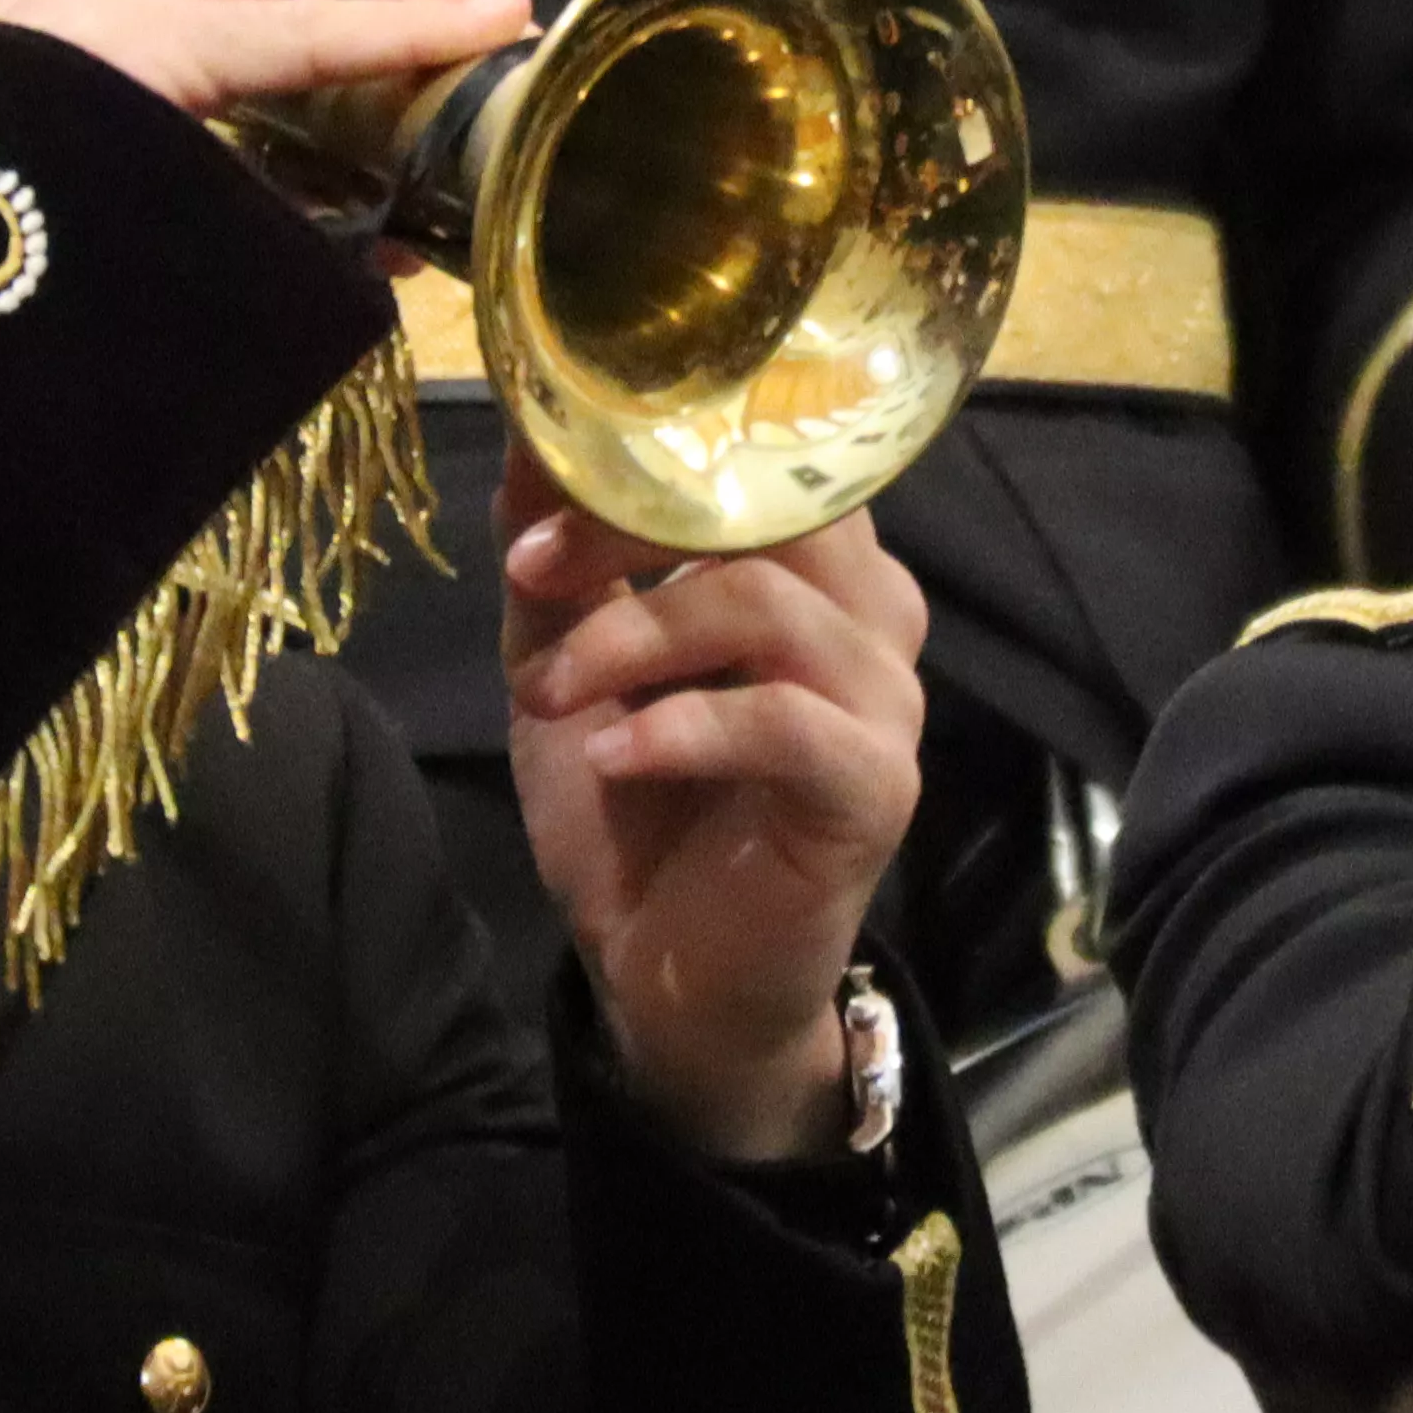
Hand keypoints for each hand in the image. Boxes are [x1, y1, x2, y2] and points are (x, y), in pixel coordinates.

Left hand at [499, 445, 928, 1161]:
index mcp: (814, 567)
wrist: (670, 976)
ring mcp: (884, 701)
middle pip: (772, 508)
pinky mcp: (875, 788)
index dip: (644, 449)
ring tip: (549, 690)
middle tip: (532, 569)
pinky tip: (612, 756)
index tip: (533, 497)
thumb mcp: (569, 663)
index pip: (758, 454)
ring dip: (635, 636)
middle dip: (631, 524)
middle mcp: (871, 612)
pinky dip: (682, 728)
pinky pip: (784, 724)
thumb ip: (558, 560)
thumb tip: (528, 437)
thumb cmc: (634, 806)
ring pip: (769, 605)